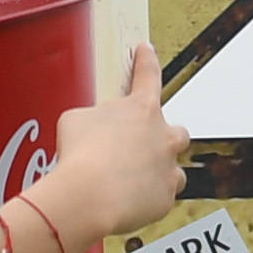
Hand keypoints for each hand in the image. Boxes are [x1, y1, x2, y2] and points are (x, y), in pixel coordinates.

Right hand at [31, 42, 189, 243]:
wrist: (88, 197)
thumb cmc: (79, 155)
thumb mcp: (75, 120)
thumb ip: (95, 117)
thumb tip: (95, 128)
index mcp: (142, 109)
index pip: (148, 75)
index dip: (146, 60)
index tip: (146, 50)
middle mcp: (164, 137)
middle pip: (177, 133)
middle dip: (163, 138)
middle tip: (143, 146)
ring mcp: (168, 169)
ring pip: (174, 170)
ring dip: (159, 172)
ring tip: (134, 182)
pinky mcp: (165, 199)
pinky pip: (161, 198)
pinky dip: (147, 199)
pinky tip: (128, 202)